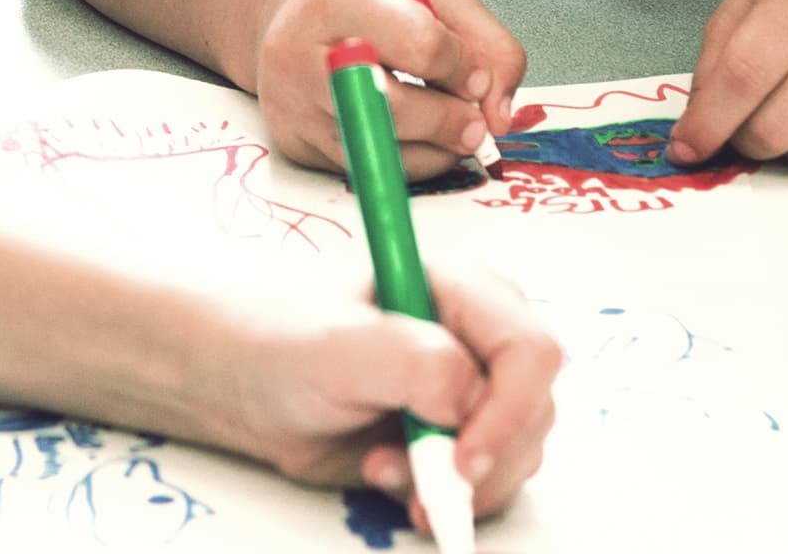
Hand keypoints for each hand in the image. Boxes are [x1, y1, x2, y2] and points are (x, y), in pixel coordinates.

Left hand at [193, 264, 556, 527]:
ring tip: (381, 470)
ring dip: (456, 483)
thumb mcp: (341, 344)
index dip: (508, 412)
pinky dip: (449, 498)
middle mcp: (481, 337)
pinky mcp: (462, 436)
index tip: (461, 458)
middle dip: (478, 459)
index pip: (530, 352)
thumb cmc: (286, 346)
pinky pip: (491, 481)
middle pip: (534, 411)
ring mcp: (477, 390)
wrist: (253, 388)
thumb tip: (470, 403)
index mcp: (464, 289)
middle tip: (409, 476)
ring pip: (518, 454)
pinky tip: (399, 486)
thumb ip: (417, 362)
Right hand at [245, 0, 518, 177]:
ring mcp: (291, 105)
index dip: (462, 66)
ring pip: (381, 151)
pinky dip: (407, 163)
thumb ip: (484, 41)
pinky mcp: (295, 144)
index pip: (418, 43)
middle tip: (476, 123)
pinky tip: (417, 140)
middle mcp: (297, 53)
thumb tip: (499, 115)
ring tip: (450, 129)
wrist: (288, 11)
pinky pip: (366, 171)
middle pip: (394, 107)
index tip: (475, 74)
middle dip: (452, 120)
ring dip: (435, 150)